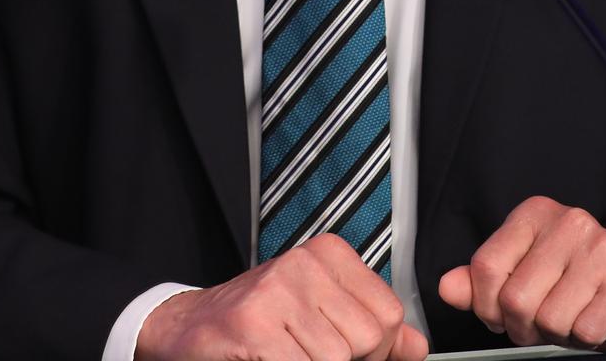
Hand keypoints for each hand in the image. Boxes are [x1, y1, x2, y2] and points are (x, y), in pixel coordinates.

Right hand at [136, 233, 428, 360]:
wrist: (188, 328)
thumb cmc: (259, 323)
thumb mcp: (321, 314)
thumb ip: (373, 329)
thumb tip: (417, 347)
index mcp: (329, 255)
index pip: (389, 313)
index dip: (378, 350)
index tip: (351, 356)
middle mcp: (304, 263)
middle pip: (369, 336)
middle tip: (313, 358)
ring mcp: (277, 290)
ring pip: (337, 358)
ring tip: (290, 356)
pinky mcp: (254, 324)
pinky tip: (271, 360)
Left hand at [437, 196, 605, 351]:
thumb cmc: (569, 285)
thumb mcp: (518, 277)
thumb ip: (479, 282)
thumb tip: (447, 287)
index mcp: (534, 214)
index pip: (485, 266)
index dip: (486, 305)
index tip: (499, 314)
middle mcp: (570, 222)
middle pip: (515, 298)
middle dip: (522, 325)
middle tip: (538, 322)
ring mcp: (602, 248)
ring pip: (549, 318)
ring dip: (555, 333)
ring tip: (568, 317)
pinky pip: (585, 330)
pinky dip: (584, 338)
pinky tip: (592, 319)